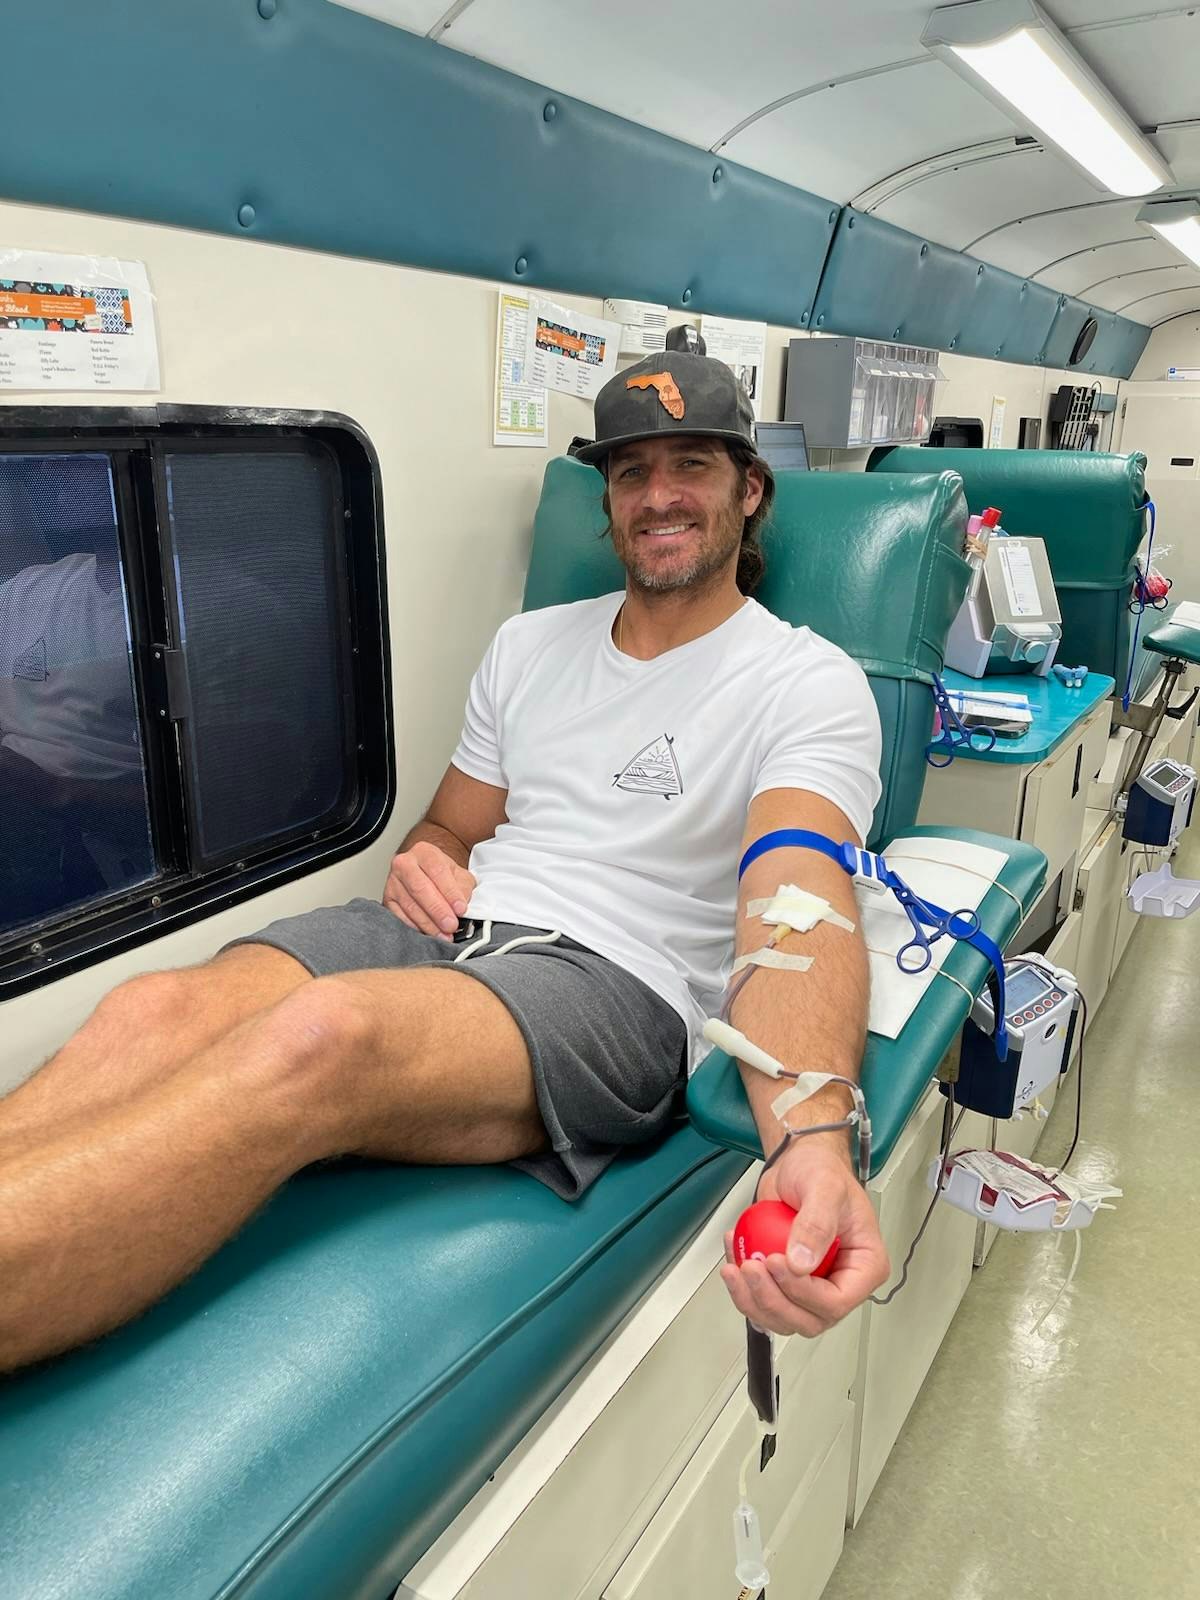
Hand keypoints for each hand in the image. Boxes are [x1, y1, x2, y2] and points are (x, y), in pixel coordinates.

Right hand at [382, 841, 475, 938]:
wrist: (425, 874)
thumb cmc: (442, 875)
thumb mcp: (459, 875)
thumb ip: (464, 888)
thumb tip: (462, 907)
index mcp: (424, 852)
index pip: (437, 871)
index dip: (450, 892)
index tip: (461, 909)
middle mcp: (404, 863)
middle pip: (420, 888)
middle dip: (438, 910)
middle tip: (451, 925)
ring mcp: (393, 882)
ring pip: (409, 905)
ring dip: (428, 923)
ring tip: (443, 935)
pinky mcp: (387, 900)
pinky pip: (399, 916)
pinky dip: (415, 927)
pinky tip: (427, 933)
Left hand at [720, 1139, 888, 1336]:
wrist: (798, 1163)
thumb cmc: (820, 1170)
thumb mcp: (824, 1187)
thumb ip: (816, 1223)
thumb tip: (801, 1264)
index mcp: (864, 1267)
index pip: (836, 1301)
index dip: (802, 1292)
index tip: (776, 1261)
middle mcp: (840, 1283)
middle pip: (808, 1319)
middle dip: (772, 1300)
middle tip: (751, 1267)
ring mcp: (812, 1287)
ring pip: (782, 1318)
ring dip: (752, 1300)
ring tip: (736, 1266)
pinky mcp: (785, 1283)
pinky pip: (763, 1302)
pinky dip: (742, 1288)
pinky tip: (733, 1257)